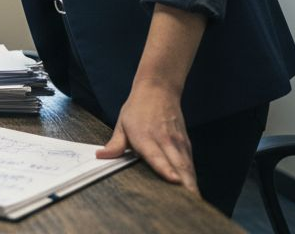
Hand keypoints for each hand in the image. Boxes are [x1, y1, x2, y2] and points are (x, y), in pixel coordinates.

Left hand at [96, 81, 198, 196]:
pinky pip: (190, 163)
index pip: (157, 156)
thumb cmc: (138, 108)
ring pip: (188, 166)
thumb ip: (115, 144)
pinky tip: (192, 191)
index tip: (174, 181)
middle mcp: (165, 140)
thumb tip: (100, 156)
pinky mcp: (186, 144)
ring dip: (191, 184)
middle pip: (179, 165)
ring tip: (193, 203)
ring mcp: (178, 142)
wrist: (159, 89)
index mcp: (146, 137)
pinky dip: (192, 177)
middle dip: (185, 185)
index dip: (166, 169)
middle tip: (188, 204)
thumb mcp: (122, 124)